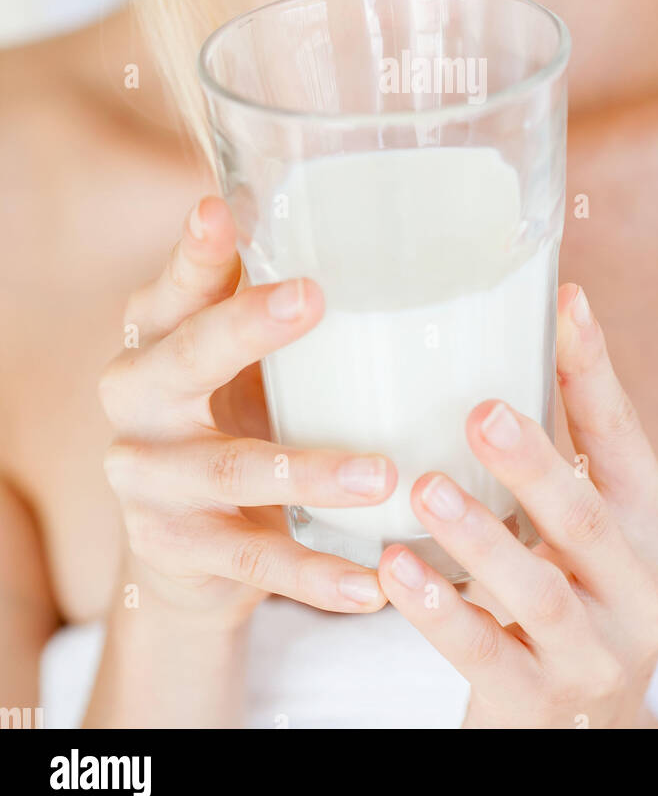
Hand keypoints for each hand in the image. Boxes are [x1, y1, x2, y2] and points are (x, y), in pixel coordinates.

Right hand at [99, 195, 396, 626]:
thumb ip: (268, 300)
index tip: (219, 211)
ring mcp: (149, 480)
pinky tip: (372, 584)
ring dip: (311, 471)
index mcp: (155, 338)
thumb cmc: (232, 415)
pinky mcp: (176, 548)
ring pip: (231, 470)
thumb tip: (368, 228)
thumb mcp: (242, 358)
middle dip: (246, 328)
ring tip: (383, 475)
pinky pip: (254, 561)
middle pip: (184, 360)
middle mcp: (136, 401)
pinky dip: (317, 576)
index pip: (170, 286)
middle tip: (314, 297)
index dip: (193, 252)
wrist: (186, 547)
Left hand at [377, 282, 657, 727]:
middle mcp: (646, 591)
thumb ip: (571, 444)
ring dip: (481, 536)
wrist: (581, 723)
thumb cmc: (577, 588)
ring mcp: (600, 654)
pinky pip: (487, 652)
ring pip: (539, 590)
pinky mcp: (545, 703)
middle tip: (481, 412)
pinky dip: (439, 610)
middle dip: (535, 464)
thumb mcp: (591, 521)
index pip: (626, 439)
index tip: (566, 304)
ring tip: (426, 488)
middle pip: (588, 518)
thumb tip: (534, 317)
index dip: (595, 372)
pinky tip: (395, 570)